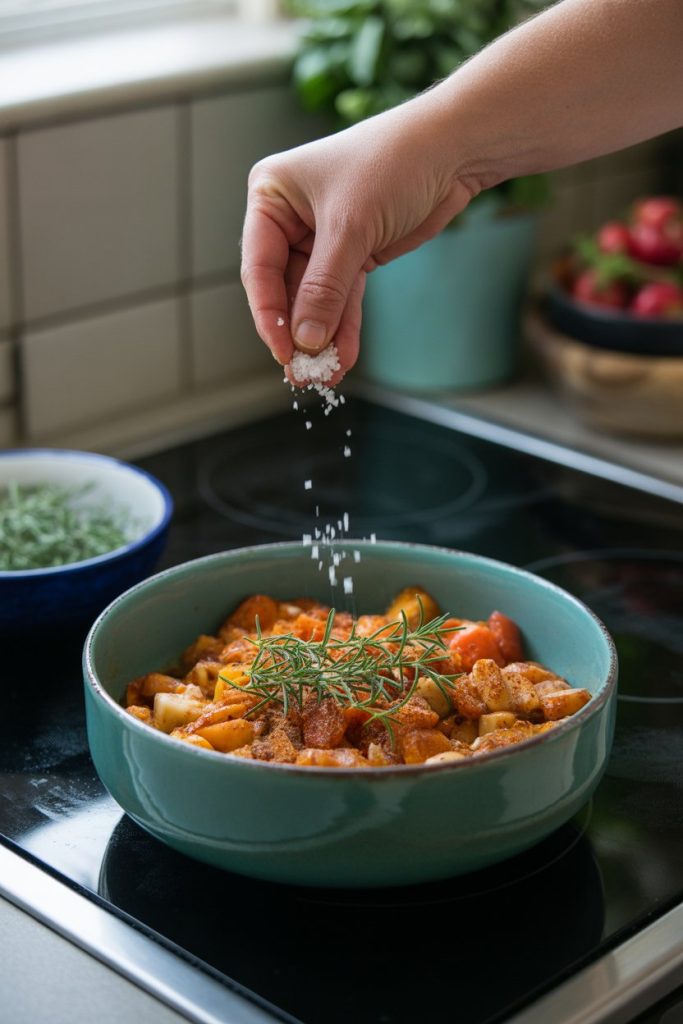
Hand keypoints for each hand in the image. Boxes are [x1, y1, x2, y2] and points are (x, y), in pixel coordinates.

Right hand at [241, 97, 476, 384]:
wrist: (451, 150)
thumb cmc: (393, 164)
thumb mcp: (351, 228)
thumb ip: (325, 288)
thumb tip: (305, 340)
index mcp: (272, 196)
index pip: (259, 267)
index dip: (269, 313)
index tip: (282, 350)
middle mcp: (291, 218)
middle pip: (285, 289)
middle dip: (298, 332)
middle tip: (302, 373)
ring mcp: (322, 239)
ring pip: (316, 300)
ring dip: (322, 338)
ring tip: (324, 376)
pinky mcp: (354, 253)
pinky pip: (343, 299)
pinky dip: (344, 328)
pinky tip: (344, 359)